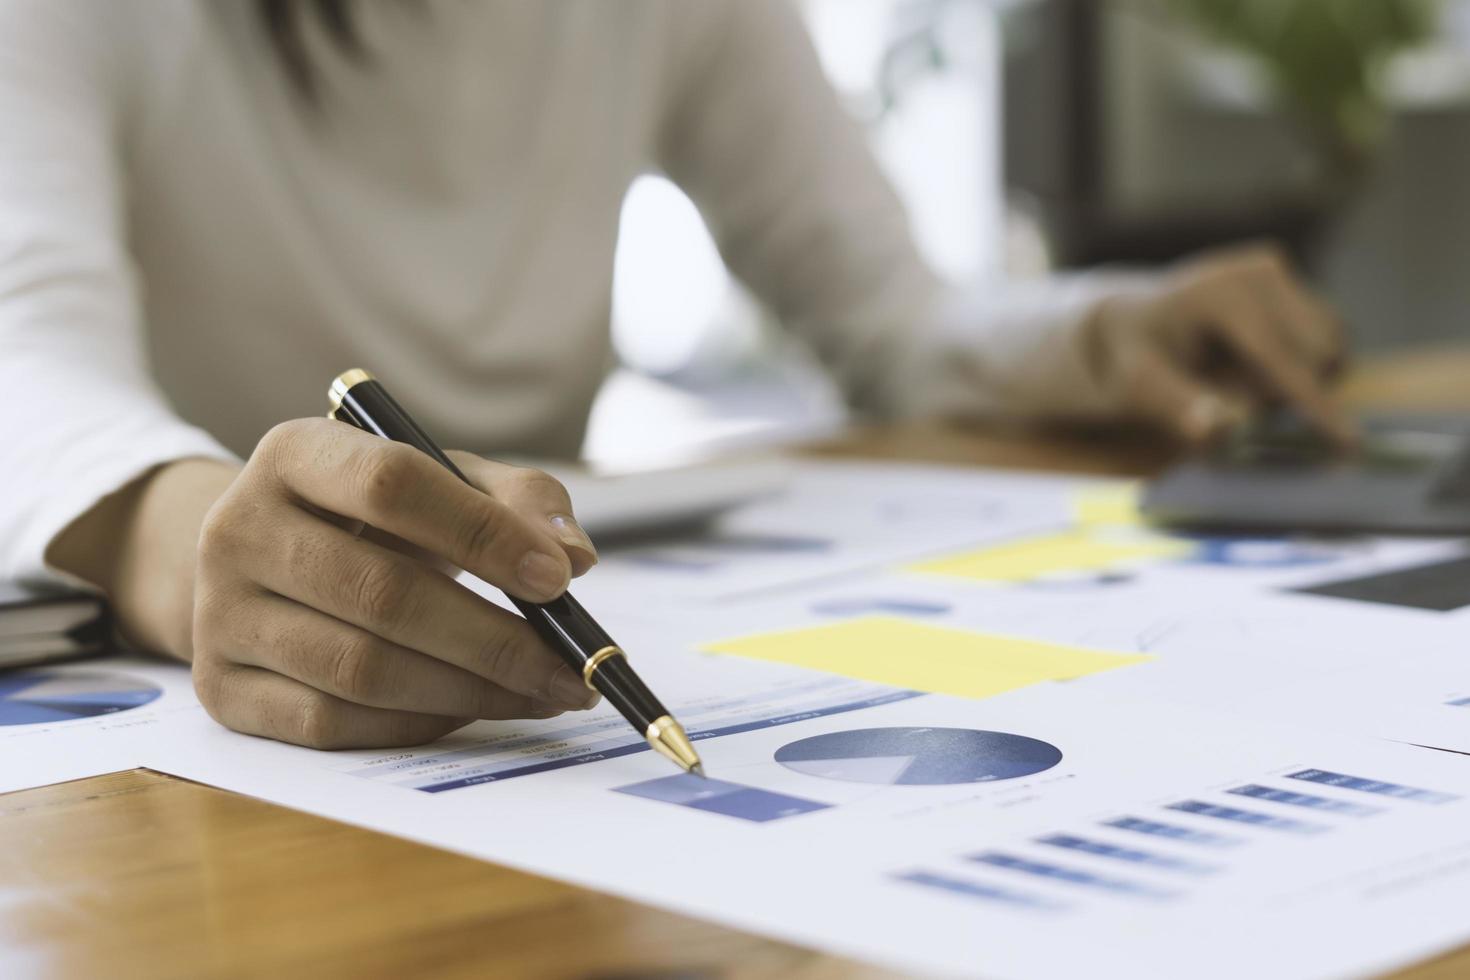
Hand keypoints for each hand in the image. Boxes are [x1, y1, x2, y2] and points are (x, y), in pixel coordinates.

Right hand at [191, 418, 601, 748]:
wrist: (266, 564)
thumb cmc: (377, 519)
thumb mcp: (443, 481)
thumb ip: (517, 501)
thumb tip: (573, 558)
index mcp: (294, 452)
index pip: (391, 485)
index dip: (483, 534)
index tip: (558, 580)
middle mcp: (238, 528)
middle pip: (382, 594)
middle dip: (496, 640)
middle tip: (570, 667)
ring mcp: (219, 614)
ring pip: (360, 669)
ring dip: (470, 692)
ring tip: (541, 693)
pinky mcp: (220, 689)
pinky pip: (330, 724)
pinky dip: (416, 724)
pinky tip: (471, 709)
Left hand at [1082, 243, 1354, 445]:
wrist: (1132, 322)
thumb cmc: (1134, 360)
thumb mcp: (1138, 389)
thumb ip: (1176, 406)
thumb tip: (1217, 428)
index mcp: (1218, 293)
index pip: (1281, 357)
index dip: (1315, 405)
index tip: (1349, 444)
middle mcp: (1255, 269)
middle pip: (1317, 355)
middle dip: (1289, 393)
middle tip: (1234, 398)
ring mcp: (1276, 269)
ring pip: (1331, 346)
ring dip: (1301, 380)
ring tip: (1241, 379)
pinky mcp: (1288, 277)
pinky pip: (1326, 337)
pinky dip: (1303, 363)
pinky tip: (1258, 363)